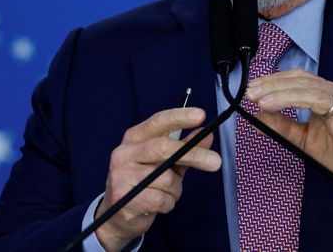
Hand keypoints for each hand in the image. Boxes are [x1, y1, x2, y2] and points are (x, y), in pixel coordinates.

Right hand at [94, 107, 221, 251]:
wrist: (116, 216)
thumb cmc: (144, 183)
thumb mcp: (166, 162)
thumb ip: (186, 147)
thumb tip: (207, 134)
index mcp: (134, 138)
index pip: (158, 122)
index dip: (180, 117)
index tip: (201, 115)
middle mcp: (124, 153)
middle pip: (163, 148)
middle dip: (194, 155)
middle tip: (216, 162)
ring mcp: (121, 176)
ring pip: (167, 179)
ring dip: (176, 189)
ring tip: (166, 192)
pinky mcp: (124, 198)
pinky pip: (162, 199)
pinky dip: (168, 203)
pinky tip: (158, 204)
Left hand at [246, 69, 332, 201]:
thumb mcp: (305, 140)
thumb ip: (284, 126)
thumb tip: (258, 115)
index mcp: (329, 96)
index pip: (300, 79)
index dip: (275, 80)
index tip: (253, 88)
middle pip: (301, 79)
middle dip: (272, 83)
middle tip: (250, 91)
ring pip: (308, 87)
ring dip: (279, 90)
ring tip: (258, 98)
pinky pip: (318, 100)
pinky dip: (293, 100)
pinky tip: (274, 105)